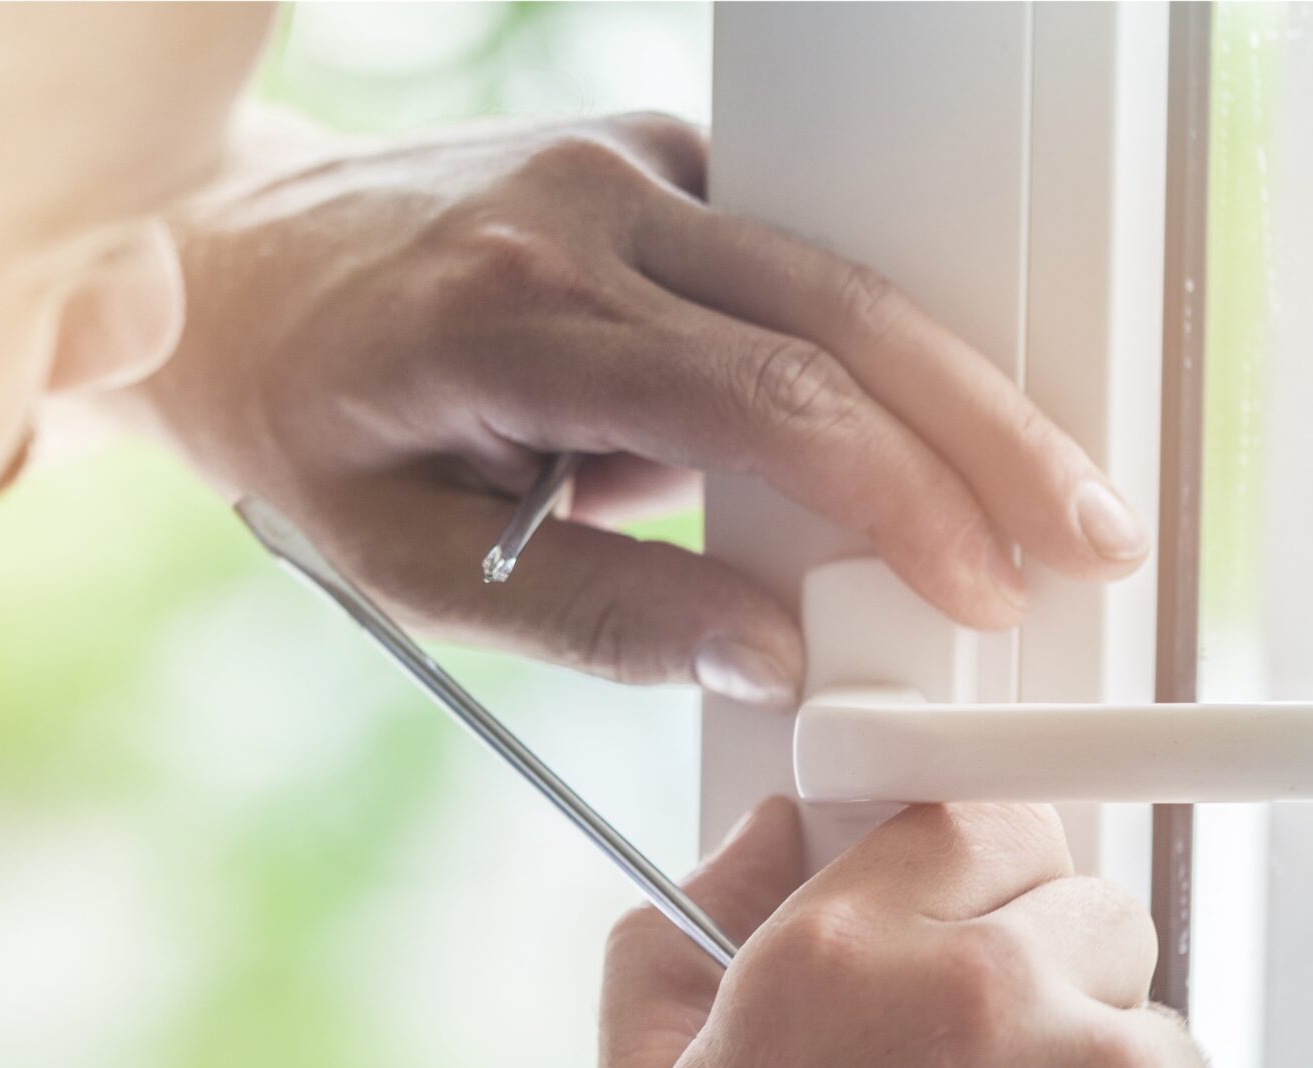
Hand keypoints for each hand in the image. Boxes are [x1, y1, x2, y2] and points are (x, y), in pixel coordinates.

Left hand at [121, 114, 1150, 705]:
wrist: (227, 269)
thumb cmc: (302, 429)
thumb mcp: (403, 566)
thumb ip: (589, 617)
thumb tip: (767, 658)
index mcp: (509, 313)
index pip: (757, 395)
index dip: (892, 494)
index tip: (976, 587)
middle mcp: (582, 207)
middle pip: (841, 311)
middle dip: (985, 437)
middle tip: (1086, 540)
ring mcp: (627, 165)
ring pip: (842, 270)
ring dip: (956, 387)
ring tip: (1043, 501)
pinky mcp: (654, 163)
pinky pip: (795, 258)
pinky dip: (871, 350)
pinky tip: (929, 439)